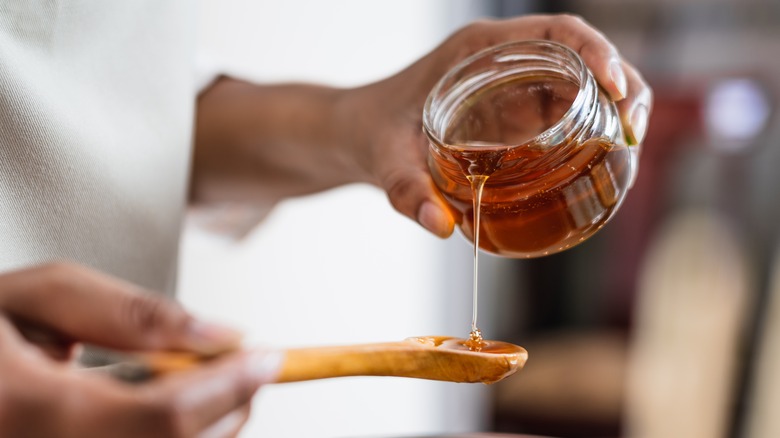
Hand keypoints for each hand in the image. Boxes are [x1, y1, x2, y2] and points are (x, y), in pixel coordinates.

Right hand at [0, 263, 279, 437]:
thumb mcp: (37, 297)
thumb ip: (131, 313)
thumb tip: (220, 334)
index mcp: (29, 413)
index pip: (164, 418)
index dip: (229, 387)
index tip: (269, 357)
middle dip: (228, 408)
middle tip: (243, 366)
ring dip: (207, 426)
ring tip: (200, 381)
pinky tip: (163, 407)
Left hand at [339, 14, 652, 237]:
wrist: (357, 135)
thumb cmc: (370, 133)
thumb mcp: (384, 160)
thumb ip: (407, 191)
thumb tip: (442, 226)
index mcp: (478, 49)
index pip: (556, 30)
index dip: (597, 50)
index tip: (614, 87)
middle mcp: (504, 60)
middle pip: (584, 56)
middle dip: (623, 86)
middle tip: (633, 133)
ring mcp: (514, 87)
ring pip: (583, 86)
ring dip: (616, 112)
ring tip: (629, 153)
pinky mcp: (516, 114)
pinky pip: (567, 115)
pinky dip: (593, 133)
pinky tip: (603, 166)